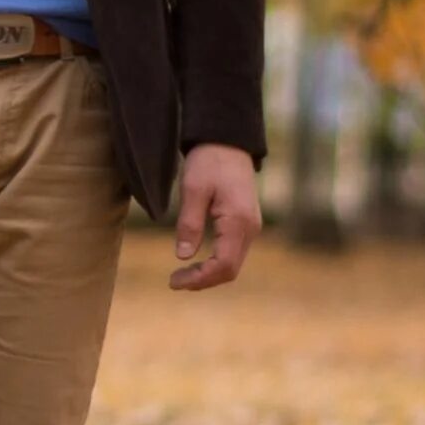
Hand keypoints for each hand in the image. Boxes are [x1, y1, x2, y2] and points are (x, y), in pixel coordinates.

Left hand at [170, 143, 260, 291]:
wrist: (227, 143)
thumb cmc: (208, 162)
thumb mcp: (193, 190)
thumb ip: (189, 224)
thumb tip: (183, 256)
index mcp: (238, 222)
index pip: (224, 265)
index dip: (200, 279)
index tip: (173, 281)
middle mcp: (250, 229)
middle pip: (231, 270)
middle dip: (203, 280)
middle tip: (173, 282)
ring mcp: (250, 227)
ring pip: (233, 263)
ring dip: (208, 274)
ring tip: (181, 276)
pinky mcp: (245, 224)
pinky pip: (233, 252)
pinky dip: (215, 263)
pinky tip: (195, 263)